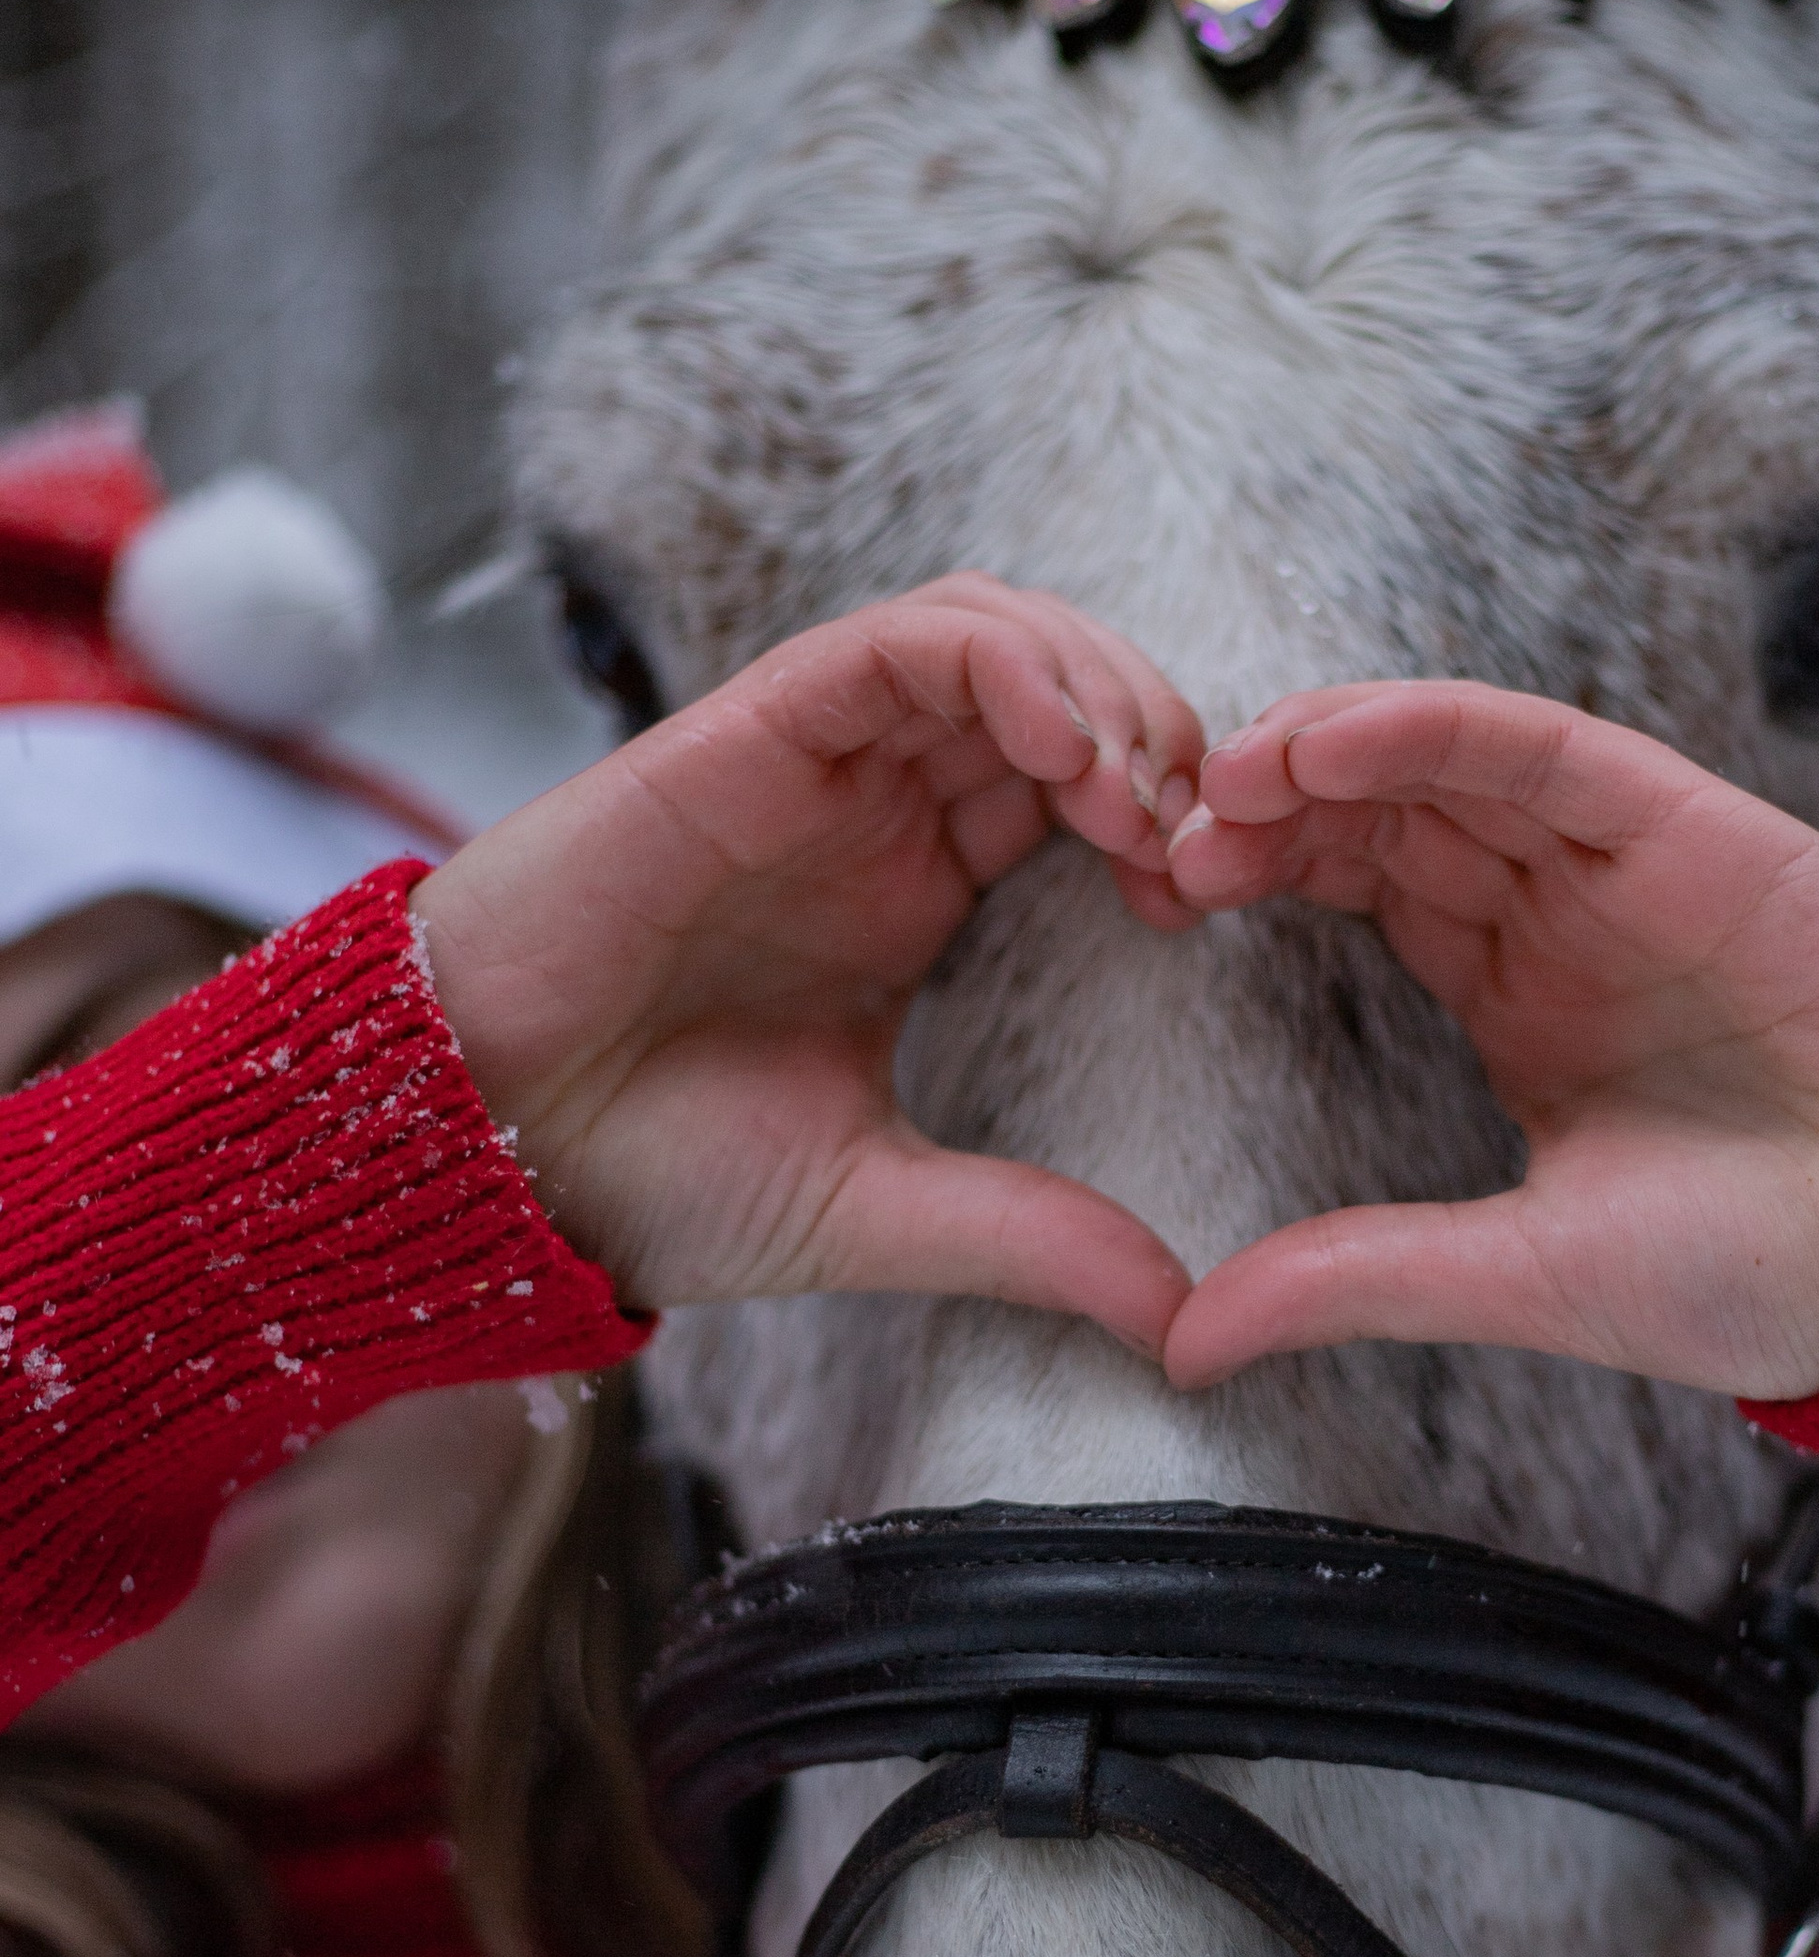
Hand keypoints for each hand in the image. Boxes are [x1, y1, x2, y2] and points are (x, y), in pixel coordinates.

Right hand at [410, 579, 1203, 1343]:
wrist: (481, 1155)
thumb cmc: (647, 1175)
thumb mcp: (880, 1209)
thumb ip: (1031, 1240)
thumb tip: (1183, 1323)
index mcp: (918, 887)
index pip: (1081, 784)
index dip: (1167, 814)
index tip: (1199, 905)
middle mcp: (875, 807)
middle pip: (1061, 684)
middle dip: (1157, 731)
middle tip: (1197, 836)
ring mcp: (815, 762)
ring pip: (992, 633)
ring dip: (1094, 682)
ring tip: (1137, 791)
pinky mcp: (748, 731)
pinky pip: (895, 643)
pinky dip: (998, 662)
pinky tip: (1060, 746)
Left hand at [1160, 682, 1818, 1400]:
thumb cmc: (1774, 1274)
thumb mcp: (1519, 1275)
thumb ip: (1354, 1279)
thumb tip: (1181, 1343)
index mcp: (1522, 1002)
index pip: (1361, 893)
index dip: (1254, 874)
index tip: (1151, 897)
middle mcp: (1563, 917)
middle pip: (1383, 812)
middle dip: (1265, 807)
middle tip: (1157, 829)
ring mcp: (1624, 866)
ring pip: (1445, 762)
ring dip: (1324, 752)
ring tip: (1223, 773)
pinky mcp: (1691, 827)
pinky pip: (1540, 747)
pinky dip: (1433, 725)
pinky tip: (1331, 737)